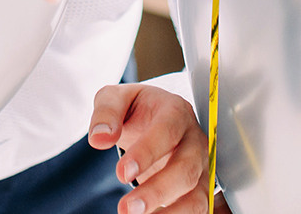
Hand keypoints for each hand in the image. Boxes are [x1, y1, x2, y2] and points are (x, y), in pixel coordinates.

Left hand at [89, 83, 227, 213]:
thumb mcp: (116, 98)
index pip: (166, 132)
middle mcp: (194, 140)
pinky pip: (196, 210)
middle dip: (157, 191)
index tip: (122, 173)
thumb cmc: (137, 109)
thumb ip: (106, 113)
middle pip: (185, 169)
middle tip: (127, 208)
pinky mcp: (200, 188)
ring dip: (172, 213)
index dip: (146, 154)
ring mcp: (201, 166)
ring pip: (196, 196)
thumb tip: (99, 138)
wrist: (155, 117)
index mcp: (175, 111)